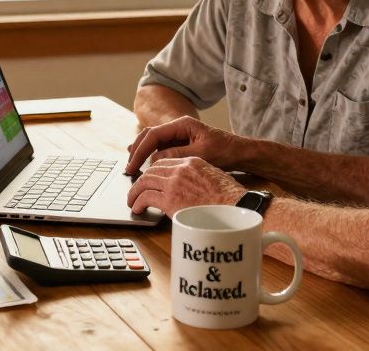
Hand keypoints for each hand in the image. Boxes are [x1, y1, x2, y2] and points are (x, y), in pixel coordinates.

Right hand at [124, 116, 246, 174]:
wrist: (239, 153)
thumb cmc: (225, 151)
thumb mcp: (201, 154)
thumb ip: (177, 155)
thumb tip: (155, 159)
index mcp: (182, 124)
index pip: (153, 135)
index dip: (140, 151)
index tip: (133, 165)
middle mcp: (178, 127)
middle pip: (149, 135)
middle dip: (137, 150)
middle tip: (128, 167)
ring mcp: (178, 136)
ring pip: (153, 141)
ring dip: (142, 153)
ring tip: (131, 166)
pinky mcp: (180, 145)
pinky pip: (160, 148)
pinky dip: (150, 155)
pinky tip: (142, 162)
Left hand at [126, 157, 244, 216]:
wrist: (236, 206)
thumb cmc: (230, 197)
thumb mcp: (213, 176)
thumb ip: (197, 177)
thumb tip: (189, 187)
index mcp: (192, 161)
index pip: (164, 162)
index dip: (153, 171)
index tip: (148, 179)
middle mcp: (180, 169)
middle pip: (151, 171)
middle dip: (140, 181)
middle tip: (135, 190)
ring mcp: (174, 184)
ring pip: (145, 182)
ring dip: (135, 192)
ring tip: (132, 201)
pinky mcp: (170, 200)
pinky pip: (146, 198)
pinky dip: (138, 202)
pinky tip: (137, 208)